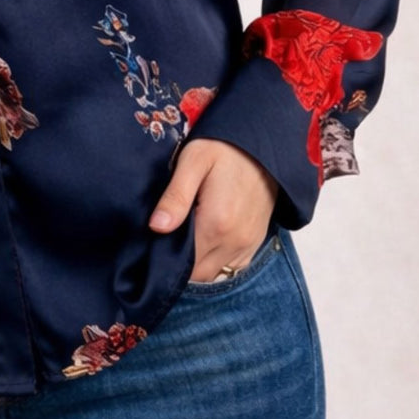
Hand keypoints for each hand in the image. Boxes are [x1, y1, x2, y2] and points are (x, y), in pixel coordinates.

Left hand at [148, 138, 278, 281]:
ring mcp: (248, 244)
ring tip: (187, 237)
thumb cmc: (225, 148)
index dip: (166, 258)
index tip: (156, 242)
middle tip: (169, 237)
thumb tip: (156, 227)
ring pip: (216, 273)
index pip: (184, 265)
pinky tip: (206, 240)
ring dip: (199, 263)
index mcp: (216, 223)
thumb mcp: (193, 161)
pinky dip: (217, 261)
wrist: (263, 144)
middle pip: (199, 274)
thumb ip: (176, 196)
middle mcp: (235, 241)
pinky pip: (233, 268)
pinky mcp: (256, 241)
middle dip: (181, 264)